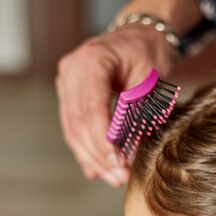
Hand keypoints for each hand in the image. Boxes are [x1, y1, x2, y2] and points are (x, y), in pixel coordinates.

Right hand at [55, 25, 173, 185]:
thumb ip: (136, 111)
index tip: (118, 162)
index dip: (103, 139)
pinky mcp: (68, 97)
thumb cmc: (147, 54)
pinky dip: (87, 151)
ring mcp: (66, 84)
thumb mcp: (149, 78)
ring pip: (72, 130)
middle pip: (78, 123)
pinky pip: (73, 129)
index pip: (91, 108)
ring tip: (114, 178)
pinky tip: (98, 172)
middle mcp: (70, 71)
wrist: (138, 37)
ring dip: (93, 159)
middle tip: (120, 177)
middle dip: (99, 155)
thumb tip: (128, 150)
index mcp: (90, 60)